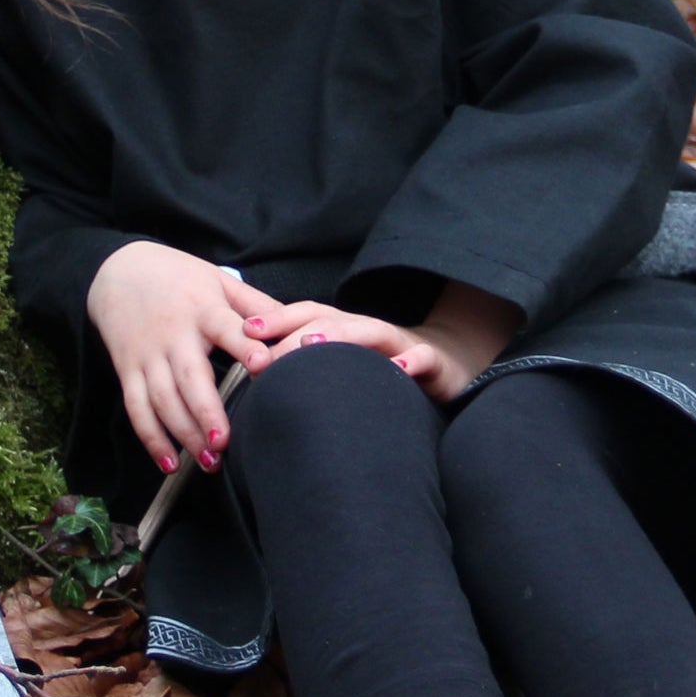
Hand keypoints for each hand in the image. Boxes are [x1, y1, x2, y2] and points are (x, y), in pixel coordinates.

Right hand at [86, 242, 278, 472]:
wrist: (117, 269)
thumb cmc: (178, 277)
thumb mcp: (218, 280)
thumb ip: (256, 305)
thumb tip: (294, 326)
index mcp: (203, 309)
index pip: (227, 329)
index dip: (245, 346)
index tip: (263, 365)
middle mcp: (174, 334)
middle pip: (189, 377)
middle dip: (207, 412)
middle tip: (226, 443)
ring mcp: (147, 354)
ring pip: (163, 399)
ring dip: (184, 433)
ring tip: (209, 460)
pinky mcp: (127, 369)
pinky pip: (136, 408)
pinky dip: (151, 438)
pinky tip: (170, 463)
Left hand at [246, 281, 520, 404]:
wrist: (451, 368)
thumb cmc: (385, 372)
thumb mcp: (346, 369)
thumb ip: (311, 369)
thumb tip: (257, 381)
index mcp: (345, 330)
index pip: (306, 315)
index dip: (276, 319)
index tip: (244, 330)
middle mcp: (369, 331)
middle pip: (330, 320)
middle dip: (295, 331)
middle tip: (264, 352)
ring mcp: (402, 344)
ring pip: (370, 331)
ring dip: (341, 335)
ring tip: (312, 345)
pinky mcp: (433, 363)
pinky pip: (422, 359)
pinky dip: (410, 362)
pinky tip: (397, 369)